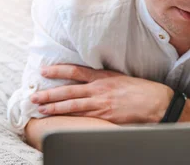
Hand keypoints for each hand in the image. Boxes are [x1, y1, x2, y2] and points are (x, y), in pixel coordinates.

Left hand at [30, 65, 173, 124]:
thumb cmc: (140, 90)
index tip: (44, 71)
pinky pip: (83, 116)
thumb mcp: (120, 78)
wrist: (155, 102)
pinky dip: (70, 117)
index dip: (58, 70)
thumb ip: (103, 79)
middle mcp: (99, 88)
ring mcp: (101, 103)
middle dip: (49, 93)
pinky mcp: (105, 115)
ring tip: (40, 108)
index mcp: (103, 76)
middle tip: (34, 95)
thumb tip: (88, 82)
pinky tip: (60, 119)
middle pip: (69, 89)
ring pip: (72, 104)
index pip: (75, 71)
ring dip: (55, 106)